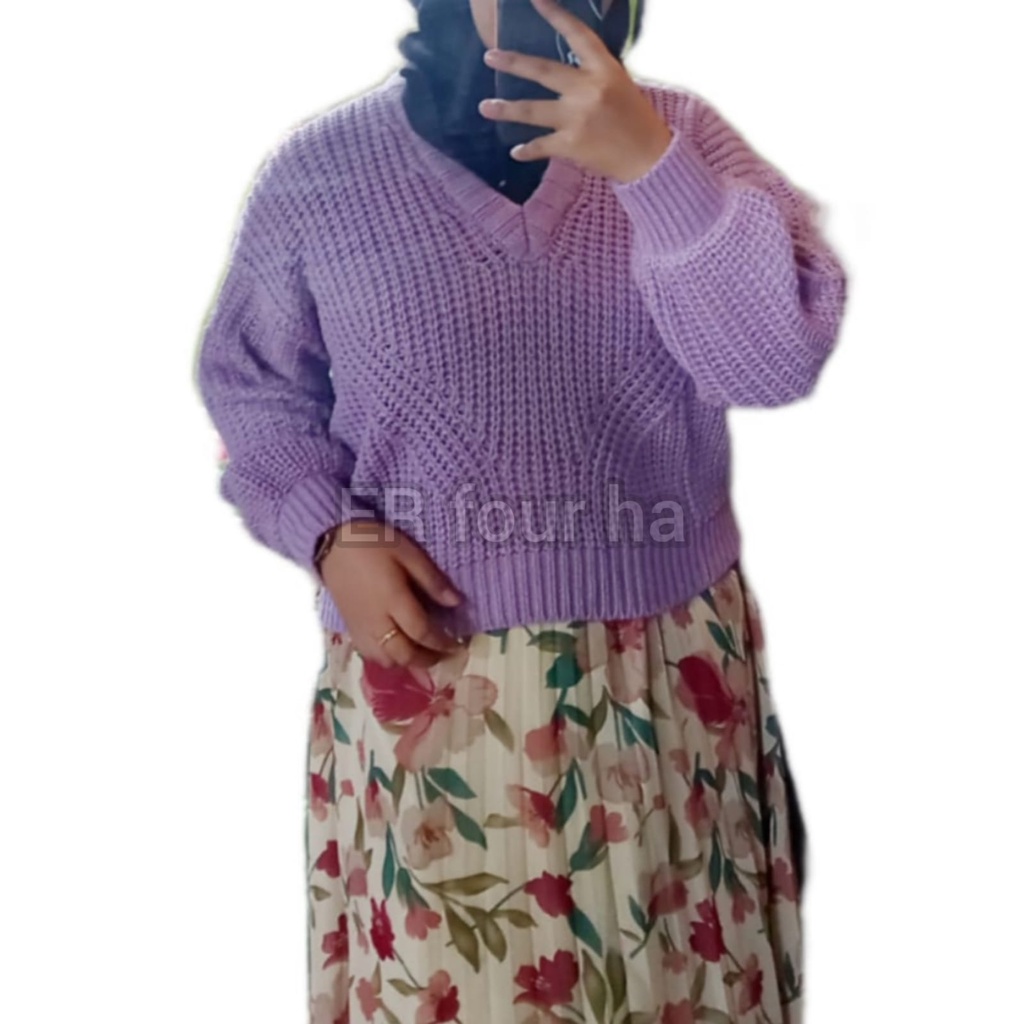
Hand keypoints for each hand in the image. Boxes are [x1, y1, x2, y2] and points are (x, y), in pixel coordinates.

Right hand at [319, 518, 466, 669]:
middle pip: (404, 654)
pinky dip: (387, 659)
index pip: (421, 633)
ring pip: (386, 660)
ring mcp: (361, 628)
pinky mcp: (350, 629)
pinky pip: (369, 655)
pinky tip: (397, 650)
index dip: (441, 643)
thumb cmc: (373, 543)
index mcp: (393, 600)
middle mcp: (376, 621)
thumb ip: (431, 580)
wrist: (331, 544)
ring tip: (422, 653)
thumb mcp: (408, 553)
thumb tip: (456, 603)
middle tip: (443, 655)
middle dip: (427, 660)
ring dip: (407, 662)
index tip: (456, 645)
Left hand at [478, 0, 672, 183]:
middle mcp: (588, 90)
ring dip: (506, 109)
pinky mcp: (570, 145)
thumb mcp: (621, 86)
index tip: (535, 0)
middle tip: (489, 57)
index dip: (555, 16)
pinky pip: (541, 146)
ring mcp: (577, 119)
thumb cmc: (637, 121)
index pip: (577, 35)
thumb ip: (593, 75)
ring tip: (484, 107)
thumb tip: (565, 70)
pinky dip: (527, 150)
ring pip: (532, 110)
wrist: (649, 159)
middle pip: (542, 71)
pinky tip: (515, 152)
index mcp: (604, 70)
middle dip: (513, 63)